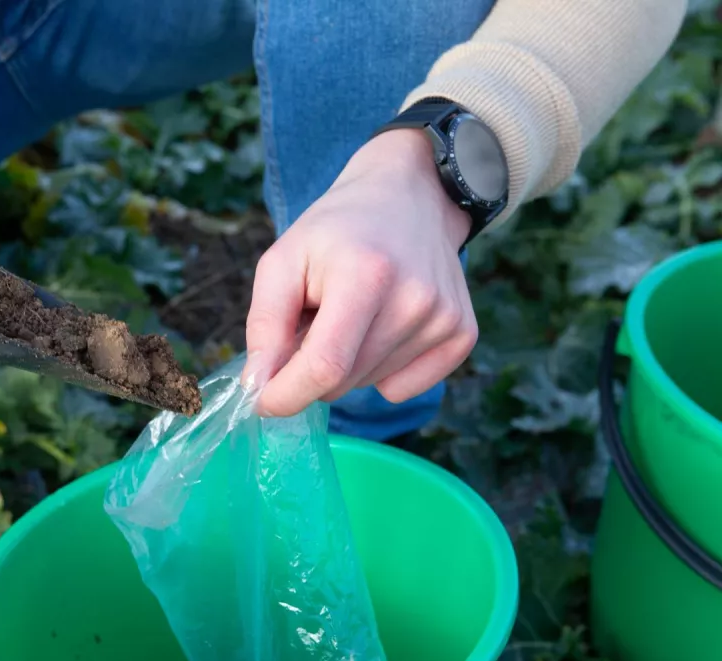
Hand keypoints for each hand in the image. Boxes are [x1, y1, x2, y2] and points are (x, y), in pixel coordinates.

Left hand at [243, 129, 478, 417]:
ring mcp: (445, 319)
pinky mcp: (463, 334)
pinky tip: (383, 327)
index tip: (262, 401)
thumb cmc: (336, 232)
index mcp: (365, 275)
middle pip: (342, 381)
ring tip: (352, 314)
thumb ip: (265, 325)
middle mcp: (414, 300)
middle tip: (315, 321)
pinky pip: (403, 388)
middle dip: (312, 368)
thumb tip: (259, 387)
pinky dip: (382, 371)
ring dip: (346, 365)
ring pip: (368, 385)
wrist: (409, 197)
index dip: (286, 395)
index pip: (325, 366)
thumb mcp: (282, 261)